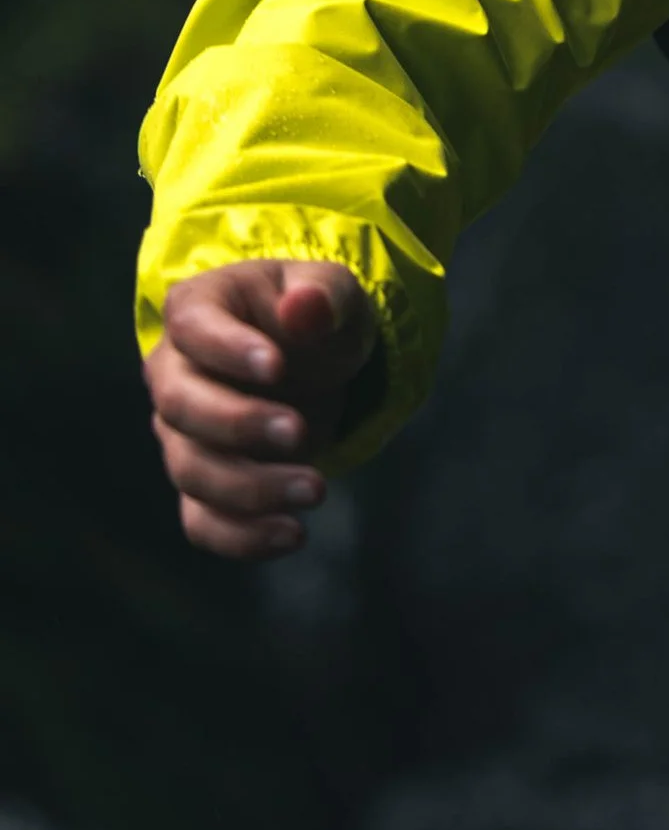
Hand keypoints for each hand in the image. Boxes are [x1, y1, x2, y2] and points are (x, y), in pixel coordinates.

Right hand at [145, 259, 377, 559]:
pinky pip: (202, 521)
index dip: (227, 349)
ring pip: (193, 471)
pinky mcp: (200, 484)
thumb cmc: (315, 317)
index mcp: (198, 308)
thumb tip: (303, 305)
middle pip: (180, 407)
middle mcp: (173, 373)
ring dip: (251, 489)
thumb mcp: (333, 293)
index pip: (193, 327)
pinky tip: (292, 533)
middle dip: (238, 425)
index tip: (277, 366)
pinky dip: (242, 536)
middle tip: (299, 432)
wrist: (317, 362)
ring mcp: (180, 434)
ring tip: (315, 489)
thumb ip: (323, 296)